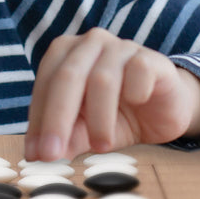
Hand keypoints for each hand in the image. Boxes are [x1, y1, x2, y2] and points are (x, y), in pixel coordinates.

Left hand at [23, 28, 199, 160]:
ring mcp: (120, 47)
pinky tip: (137, 104)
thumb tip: (38, 155)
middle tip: (51, 154)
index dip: (38, 120)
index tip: (35, 155)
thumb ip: (65, 136)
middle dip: (57, 119)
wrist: (164, 111)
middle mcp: (90, 43)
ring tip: (100, 146)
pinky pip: (138, 71)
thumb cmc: (117, 115)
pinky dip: (134, 93)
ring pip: (101, 79)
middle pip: (67, 77)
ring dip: (98, 118)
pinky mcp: (149, 58)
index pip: (44, 85)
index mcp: (65, 53)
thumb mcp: (87, 130)